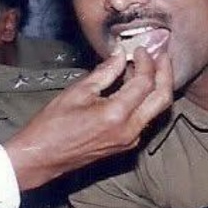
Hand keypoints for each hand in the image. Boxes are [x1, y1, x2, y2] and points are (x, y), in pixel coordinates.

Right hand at [3, 47, 172, 189]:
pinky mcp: (126, 144)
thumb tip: (120, 54)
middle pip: (162, 98)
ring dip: (156, 87)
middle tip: (160, 55)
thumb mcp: (77, 92)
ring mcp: (130, 140)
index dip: (146, 62)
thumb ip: (104, 72)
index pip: (145, 83)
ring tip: (148, 67)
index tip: (140, 49)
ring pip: (156, 110)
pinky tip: (133, 86)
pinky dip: (145, 100)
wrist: (42, 157)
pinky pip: (145, 119)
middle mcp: (129, 130)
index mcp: (117, 115)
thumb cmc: (52, 126)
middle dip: (165, 73)